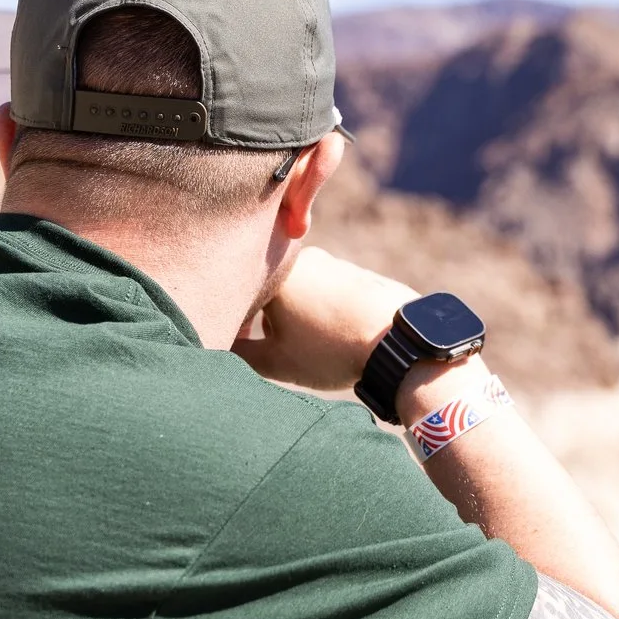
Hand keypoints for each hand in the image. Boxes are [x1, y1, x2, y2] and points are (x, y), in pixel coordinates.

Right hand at [231, 247, 415, 389]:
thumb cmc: (332, 350)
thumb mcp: (277, 361)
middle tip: (275, 349)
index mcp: (274, 273)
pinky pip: (326, 292)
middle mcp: (301, 258)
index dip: (233, 327)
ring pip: (298, 291)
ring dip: (294, 316)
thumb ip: (240, 354)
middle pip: (266, 290)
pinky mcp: (356, 274)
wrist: (399, 341)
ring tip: (310, 347)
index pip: (237, 297)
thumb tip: (219, 348)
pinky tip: (334, 337)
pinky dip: (321, 312)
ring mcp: (332, 263)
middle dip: (264, 321)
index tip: (239, 348)